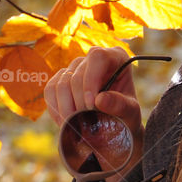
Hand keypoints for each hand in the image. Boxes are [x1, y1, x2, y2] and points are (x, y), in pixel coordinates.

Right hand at [44, 47, 143, 181]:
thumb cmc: (127, 114)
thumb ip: (120, 105)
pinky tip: (64, 121)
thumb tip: (100, 100)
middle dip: (78, 101)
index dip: (90, 80)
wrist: (117, 124)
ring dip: (65, 108)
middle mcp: (93, 58)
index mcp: (116, 57)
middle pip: (76, 74)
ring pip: (61, 83)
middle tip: (84, 122)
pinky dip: (55, 108)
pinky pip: (50, 90)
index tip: (91, 105)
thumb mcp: (131, 112)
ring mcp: (76, 67)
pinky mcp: (62, 78)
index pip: (97, 57)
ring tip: (75, 124)